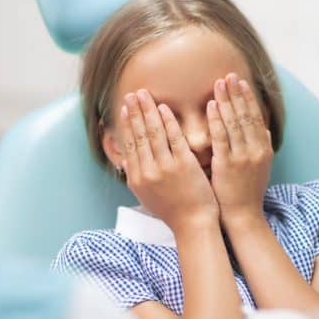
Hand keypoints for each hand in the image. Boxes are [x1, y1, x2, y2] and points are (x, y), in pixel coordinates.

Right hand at [120, 89, 217, 233]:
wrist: (193, 224)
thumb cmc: (173, 211)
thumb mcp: (147, 196)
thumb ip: (135, 177)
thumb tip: (124, 161)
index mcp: (137, 178)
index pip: (130, 145)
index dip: (127, 124)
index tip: (126, 108)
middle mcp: (148, 171)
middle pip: (139, 135)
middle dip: (135, 111)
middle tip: (132, 93)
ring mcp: (165, 167)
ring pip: (153, 133)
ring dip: (147, 110)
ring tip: (144, 94)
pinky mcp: (184, 165)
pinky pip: (174, 138)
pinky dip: (168, 121)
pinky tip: (164, 107)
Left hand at [207, 73, 272, 226]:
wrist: (242, 216)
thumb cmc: (246, 192)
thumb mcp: (260, 167)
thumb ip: (261, 147)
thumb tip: (265, 129)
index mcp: (264, 149)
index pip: (256, 117)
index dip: (248, 98)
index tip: (240, 81)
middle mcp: (256, 150)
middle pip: (246, 115)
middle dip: (237, 93)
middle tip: (229, 75)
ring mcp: (242, 157)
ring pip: (235, 122)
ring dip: (227, 100)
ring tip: (219, 83)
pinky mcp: (227, 164)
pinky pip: (222, 137)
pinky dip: (217, 120)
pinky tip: (211, 105)